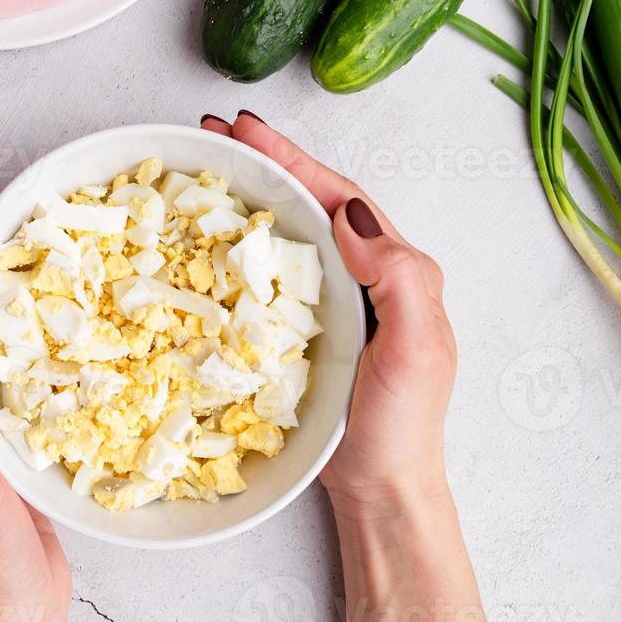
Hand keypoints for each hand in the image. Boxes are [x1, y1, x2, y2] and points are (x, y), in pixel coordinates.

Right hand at [202, 112, 456, 516]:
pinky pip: (268, 276)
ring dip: (248, 197)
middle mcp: (364, 277)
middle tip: (211, 135)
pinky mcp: (301, 332)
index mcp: (396, 269)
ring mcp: (331, 303)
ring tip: (203, 169)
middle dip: (263, 163)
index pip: (340, 197)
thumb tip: (350, 218)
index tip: (245, 131)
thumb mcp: (418, 350)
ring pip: (287, 234)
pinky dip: (239, 248)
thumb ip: (397, 279)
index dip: (292, 159)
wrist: (381, 490)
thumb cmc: (402, 426)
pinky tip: (208, 241)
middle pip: (310, 202)